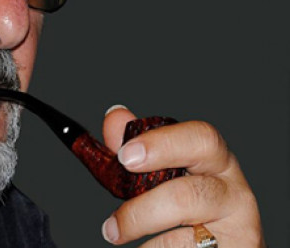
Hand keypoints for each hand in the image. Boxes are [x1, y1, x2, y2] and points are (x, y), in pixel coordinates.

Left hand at [99, 106, 264, 246]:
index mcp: (216, 162)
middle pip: (189, 196)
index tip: (125, 157)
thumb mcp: (164, 173)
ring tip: (116, 238)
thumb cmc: (188, 209)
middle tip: (112, 225)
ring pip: (185, 237)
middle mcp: (235, 193)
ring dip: (143, 241)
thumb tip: (116, 116)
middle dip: (144, 210)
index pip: (201, 139)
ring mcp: (240, 229)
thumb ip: (140, 147)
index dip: (162, 144)